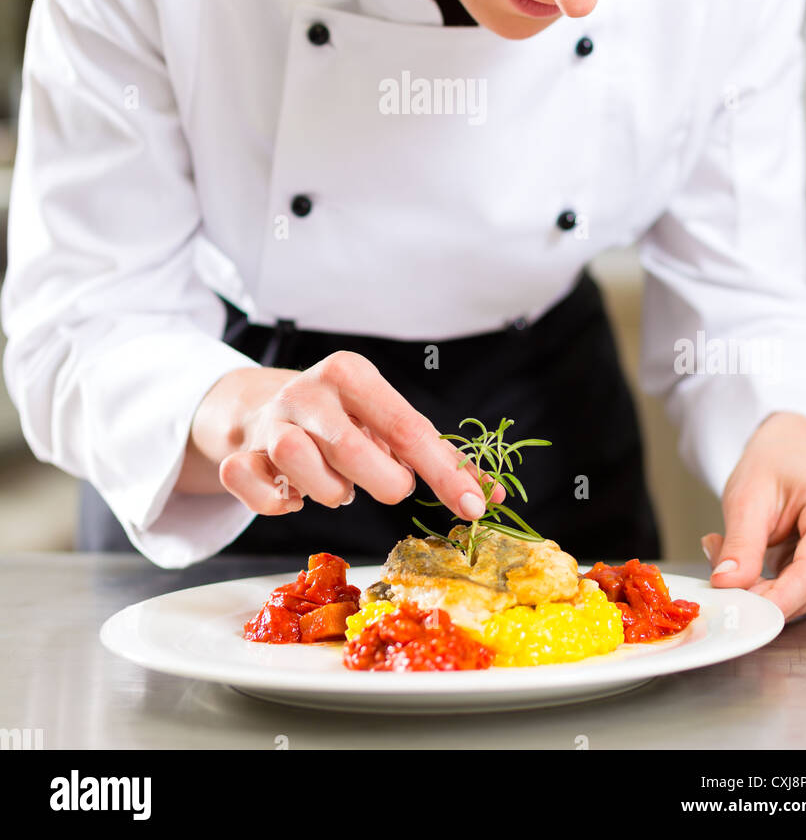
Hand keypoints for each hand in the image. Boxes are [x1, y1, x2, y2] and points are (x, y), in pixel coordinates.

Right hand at [179, 351, 504, 522]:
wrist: (263, 406)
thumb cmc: (344, 419)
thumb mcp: (389, 422)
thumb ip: (439, 456)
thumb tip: (491, 496)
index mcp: (351, 373)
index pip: (408, 427)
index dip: (443, 474)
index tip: (472, 508)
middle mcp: (307, 390)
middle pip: (353, 450)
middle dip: (383, 483)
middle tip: (387, 487)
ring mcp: (269, 420)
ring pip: (299, 464)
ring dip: (329, 492)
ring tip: (338, 487)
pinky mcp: (240, 451)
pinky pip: (249, 483)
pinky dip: (274, 503)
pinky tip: (293, 497)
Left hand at [700, 411, 805, 620]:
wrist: (788, 459)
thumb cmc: (773, 467)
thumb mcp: (748, 497)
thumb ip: (741, 543)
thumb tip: (728, 583)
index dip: (778, 597)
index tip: (745, 611)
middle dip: (759, 589)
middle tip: (717, 561)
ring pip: (803, 599)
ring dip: (761, 588)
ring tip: (732, 548)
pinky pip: (802, 597)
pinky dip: (771, 587)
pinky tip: (752, 561)